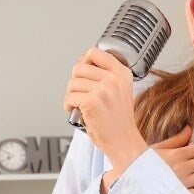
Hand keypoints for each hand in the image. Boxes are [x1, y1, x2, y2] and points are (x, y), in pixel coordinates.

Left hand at [64, 48, 145, 166]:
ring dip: (71, 95)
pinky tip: (78, 112)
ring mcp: (104, 89)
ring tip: (80, 104)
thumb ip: (106, 75)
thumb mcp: (120, 91)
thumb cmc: (119, 120)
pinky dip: (69, 105)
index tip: (84, 73)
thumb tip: (81, 63)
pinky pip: (70, 97)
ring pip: (72, 83)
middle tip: (81, 94)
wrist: (123, 141)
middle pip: (79, 67)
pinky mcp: (92, 101)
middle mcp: (114, 79)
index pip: (95, 52)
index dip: (84, 61)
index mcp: (123, 73)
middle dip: (75, 82)